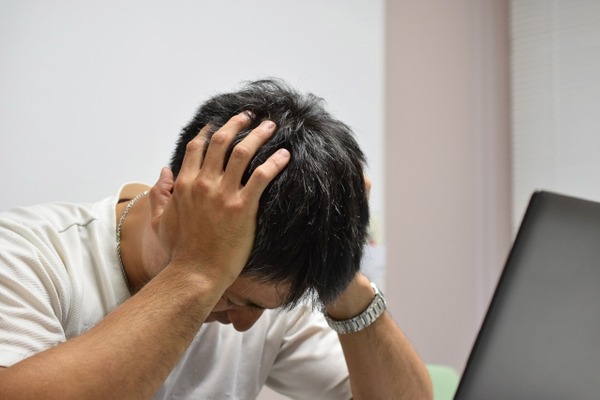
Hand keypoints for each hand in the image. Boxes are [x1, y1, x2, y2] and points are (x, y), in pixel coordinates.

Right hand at [149, 113, 289, 287]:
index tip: (218, 123)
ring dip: (258, 135)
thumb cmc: (179, 251)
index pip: (196, 147)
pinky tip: (285, 155)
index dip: (209, 131)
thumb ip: (159, 194)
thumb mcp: (159, 221)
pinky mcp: (243, 208)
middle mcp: (203, 183)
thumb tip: (164, 171)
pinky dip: (275, 162)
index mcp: (184, 184)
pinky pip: (262, 176)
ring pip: (243, 152)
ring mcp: (223, 194)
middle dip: (236, 124)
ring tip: (270, 126)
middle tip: (249, 117)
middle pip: (221, 142)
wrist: (195, 273)